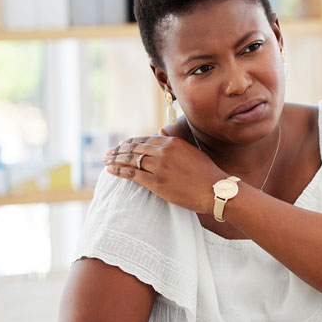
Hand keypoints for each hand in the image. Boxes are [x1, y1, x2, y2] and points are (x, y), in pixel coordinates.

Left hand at [103, 129, 226, 213]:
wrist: (215, 190)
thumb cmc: (207, 173)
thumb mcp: (192, 151)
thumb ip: (175, 142)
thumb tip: (161, 132)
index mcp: (172, 142)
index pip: (145, 139)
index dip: (130, 142)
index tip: (121, 145)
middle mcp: (163, 151)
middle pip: (134, 148)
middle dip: (118, 150)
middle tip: (108, 153)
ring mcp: (158, 166)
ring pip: (130, 160)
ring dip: (115, 160)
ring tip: (105, 161)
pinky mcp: (155, 182)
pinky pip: (131, 174)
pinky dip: (118, 171)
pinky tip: (111, 170)